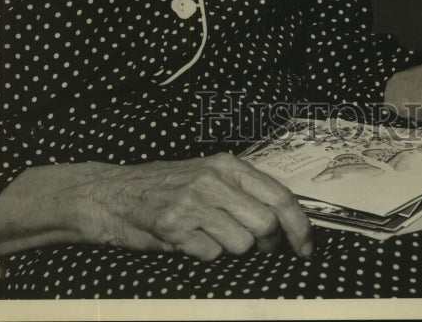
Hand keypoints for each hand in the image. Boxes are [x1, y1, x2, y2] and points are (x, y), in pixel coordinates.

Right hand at [87, 155, 313, 260]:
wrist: (115, 193)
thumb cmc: (169, 187)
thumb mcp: (209, 176)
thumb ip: (243, 190)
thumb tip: (285, 219)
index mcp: (228, 165)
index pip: (280, 195)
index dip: (300, 225)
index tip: (306, 248)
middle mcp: (213, 180)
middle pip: (266, 223)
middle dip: (267, 243)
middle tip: (256, 246)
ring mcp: (193, 203)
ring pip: (242, 244)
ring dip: (232, 249)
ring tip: (211, 236)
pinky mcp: (174, 226)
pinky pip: (211, 255)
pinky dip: (204, 255)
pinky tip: (189, 240)